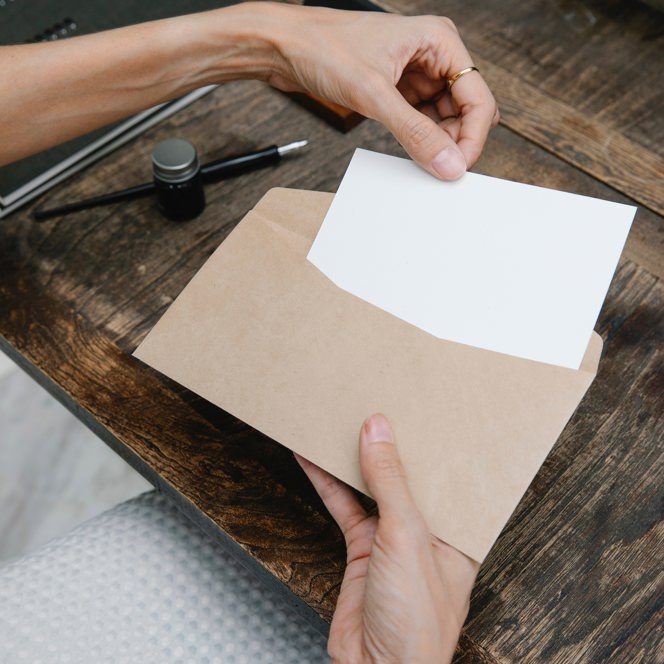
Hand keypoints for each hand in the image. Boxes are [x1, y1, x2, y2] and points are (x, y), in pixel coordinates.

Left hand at [268, 6, 498, 179]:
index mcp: (439, 41)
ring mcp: (416, 74)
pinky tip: (414, 154)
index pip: (477, 96)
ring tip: (425, 164)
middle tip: (443, 171)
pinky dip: (421, 140)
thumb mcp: (374, 94)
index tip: (460, 167)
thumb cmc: (324, 48)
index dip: (473, 136)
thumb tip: (447, 163)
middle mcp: (433, 56)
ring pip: (445, 118)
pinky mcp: (398, 90)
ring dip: (438, 143)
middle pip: (465, 109)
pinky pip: (422, 121)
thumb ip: (415, 133)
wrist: (285, 47)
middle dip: (457, 141)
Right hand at [296, 413, 478, 662]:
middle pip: (405, 476)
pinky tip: (313, 460)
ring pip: (370, 487)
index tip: (413, 406)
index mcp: (457, 527)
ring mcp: (393, 539)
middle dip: (388, 444)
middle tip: (372, 405)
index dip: (430, 440)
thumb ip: (391, 482)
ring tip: (337, 422)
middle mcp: (428, 529)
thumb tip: (379, 430)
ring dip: (352, 460)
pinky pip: (344, 506)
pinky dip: (327, 483)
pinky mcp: (363, 548)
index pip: (445, 472)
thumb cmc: (416, 620)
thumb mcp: (406, 536)